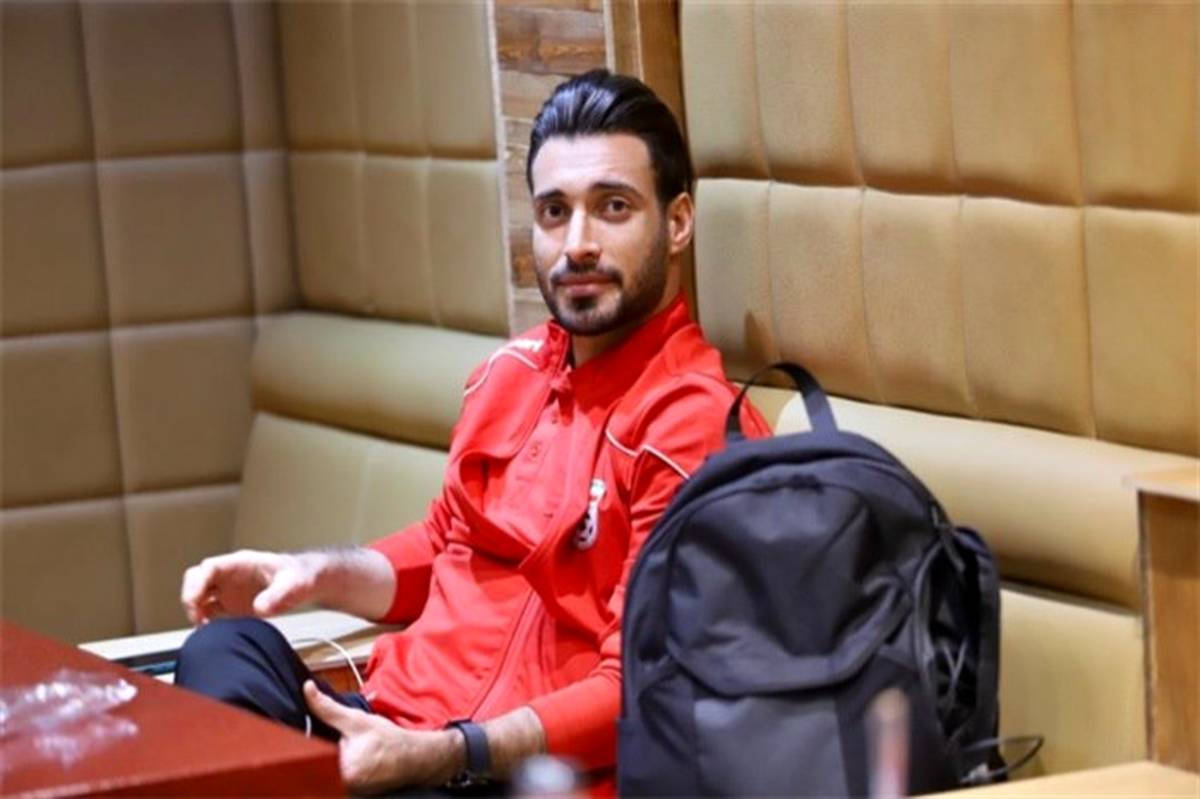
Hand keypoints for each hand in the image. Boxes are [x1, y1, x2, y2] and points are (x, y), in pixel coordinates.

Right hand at [180, 549, 322, 624]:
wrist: (307, 583)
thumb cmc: (300, 576)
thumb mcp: (296, 583)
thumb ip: (279, 594)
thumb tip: (260, 607)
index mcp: (242, 564)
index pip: (209, 567)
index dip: (197, 583)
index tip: (195, 601)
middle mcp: (230, 576)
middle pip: (196, 580)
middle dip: (190, 597)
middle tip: (196, 618)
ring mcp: (229, 590)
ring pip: (199, 597)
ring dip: (195, 612)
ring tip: (203, 630)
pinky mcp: (231, 606)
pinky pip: (209, 612)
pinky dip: (204, 622)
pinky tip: (211, 633)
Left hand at [303, 681, 463, 791]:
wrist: (415, 756)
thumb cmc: (389, 739)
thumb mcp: (357, 720)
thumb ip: (328, 708)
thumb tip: (308, 690)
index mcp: (345, 770)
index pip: (319, 755)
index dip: (329, 744)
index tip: (346, 739)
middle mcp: (348, 785)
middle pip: (328, 763)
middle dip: (338, 751)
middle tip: (358, 746)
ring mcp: (354, 791)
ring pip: (338, 770)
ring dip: (346, 759)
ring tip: (362, 753)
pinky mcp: (359, 794)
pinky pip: (347, 778)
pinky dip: (354, 768)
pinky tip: (366, 762)